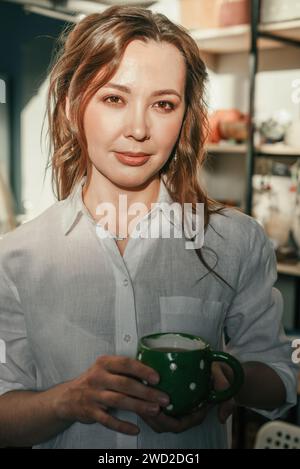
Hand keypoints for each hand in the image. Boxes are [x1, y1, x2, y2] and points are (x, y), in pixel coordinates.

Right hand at [53, 355, 169, 435]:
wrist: (68, 397)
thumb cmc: (94, 381)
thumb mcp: (105, 369)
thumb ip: (123, 370)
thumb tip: (152, 374)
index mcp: (104, 363)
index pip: (125, 364)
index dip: (142, 370)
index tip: (157, 378)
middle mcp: (97, 377)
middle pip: (125, 384)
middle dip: (146, 392)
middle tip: (163, 398)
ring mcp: (93, 395)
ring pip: (119, 401)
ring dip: (139, 406)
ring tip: (154, 410)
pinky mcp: (91, 411)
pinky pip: (108, 420)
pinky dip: (123, 425)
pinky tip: (135, 429)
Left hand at [138, 362, 235, 432]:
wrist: (218, 371)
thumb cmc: (218, 377)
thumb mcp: (224, 383)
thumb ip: (225, 396)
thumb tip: (221, 417)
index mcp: (194, 415)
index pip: (175, 425)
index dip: (163, 420)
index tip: (155, 408)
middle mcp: (182, 414)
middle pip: (160, 424)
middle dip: (148, 416)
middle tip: (140, 401)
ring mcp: (174, 408)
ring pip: (153, 416)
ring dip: (143, 408)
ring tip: (135, 395)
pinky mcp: (167, 399)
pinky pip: (152, 404)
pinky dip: (144, 399)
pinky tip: (138, 387)